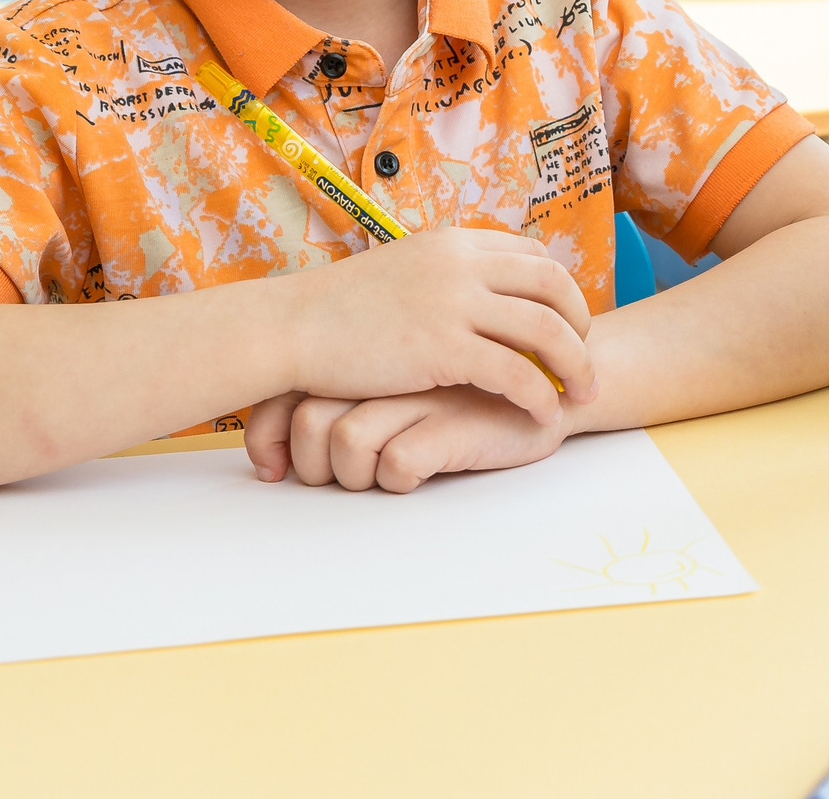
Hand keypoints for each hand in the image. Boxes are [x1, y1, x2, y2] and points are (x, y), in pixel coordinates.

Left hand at [243, 386, 570, 491]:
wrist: (560, 382)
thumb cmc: (475, 389)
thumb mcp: (411, 380)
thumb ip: (361, 389)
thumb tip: (284, 446)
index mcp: (375, 347)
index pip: (288, 392)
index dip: (268, 436)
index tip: (274, 469)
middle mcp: (389, 363)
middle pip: (307, 420)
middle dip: (312, 468)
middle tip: (336, 480)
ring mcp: (419, 390)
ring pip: (344, 444)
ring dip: (356, 477)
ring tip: (387, 478)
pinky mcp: (450, 422)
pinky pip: (395, 466)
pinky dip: (400, 481)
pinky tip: (427, 471)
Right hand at [281, 228, 595, 424]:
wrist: (290, 327)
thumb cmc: (338, 309)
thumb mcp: (403, 269)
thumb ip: (446, 274)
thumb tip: (478, 289)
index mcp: (456, 243)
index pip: (534, 257)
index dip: (561, 292)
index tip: (569, 323)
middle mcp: (464, 265)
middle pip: (554, 286)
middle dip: (582, 324)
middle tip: (587, 359)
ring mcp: (456, 304)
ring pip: (546, 330)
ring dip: (576, 363)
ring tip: (583, 394)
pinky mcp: (444, 348)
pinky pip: (515, 373)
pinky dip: (539, 395)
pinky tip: (543, 414)